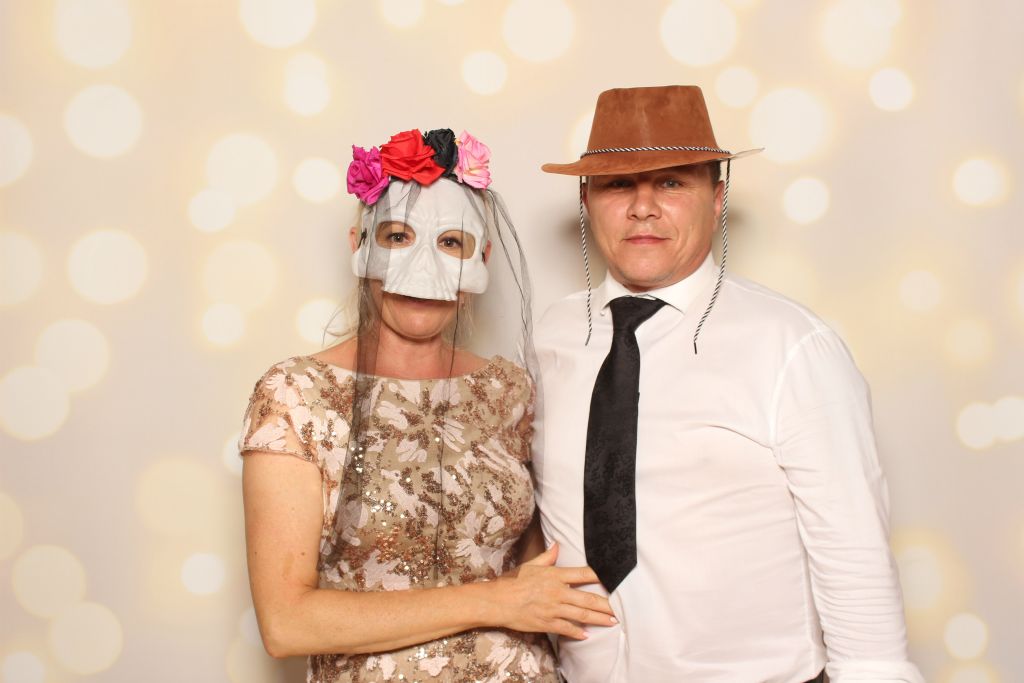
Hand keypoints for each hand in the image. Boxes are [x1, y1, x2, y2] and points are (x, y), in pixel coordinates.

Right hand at [488, 543, 616, 639]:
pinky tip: (587, 635)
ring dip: (598, 619)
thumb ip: (547, 556)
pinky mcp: (547, 623)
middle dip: (606, 604)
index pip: (584, 574)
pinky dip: (578, 633)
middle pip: (588, 598)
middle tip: (620, 608)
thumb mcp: (530, 565)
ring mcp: (553, 609)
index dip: (601, 576)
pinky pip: (567, 628)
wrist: (497, 601)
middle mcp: (557, 592)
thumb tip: (557, 544)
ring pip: (582, 614)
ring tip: (611, 621)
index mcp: (555, 575)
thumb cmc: (512, 581)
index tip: (614, 578)